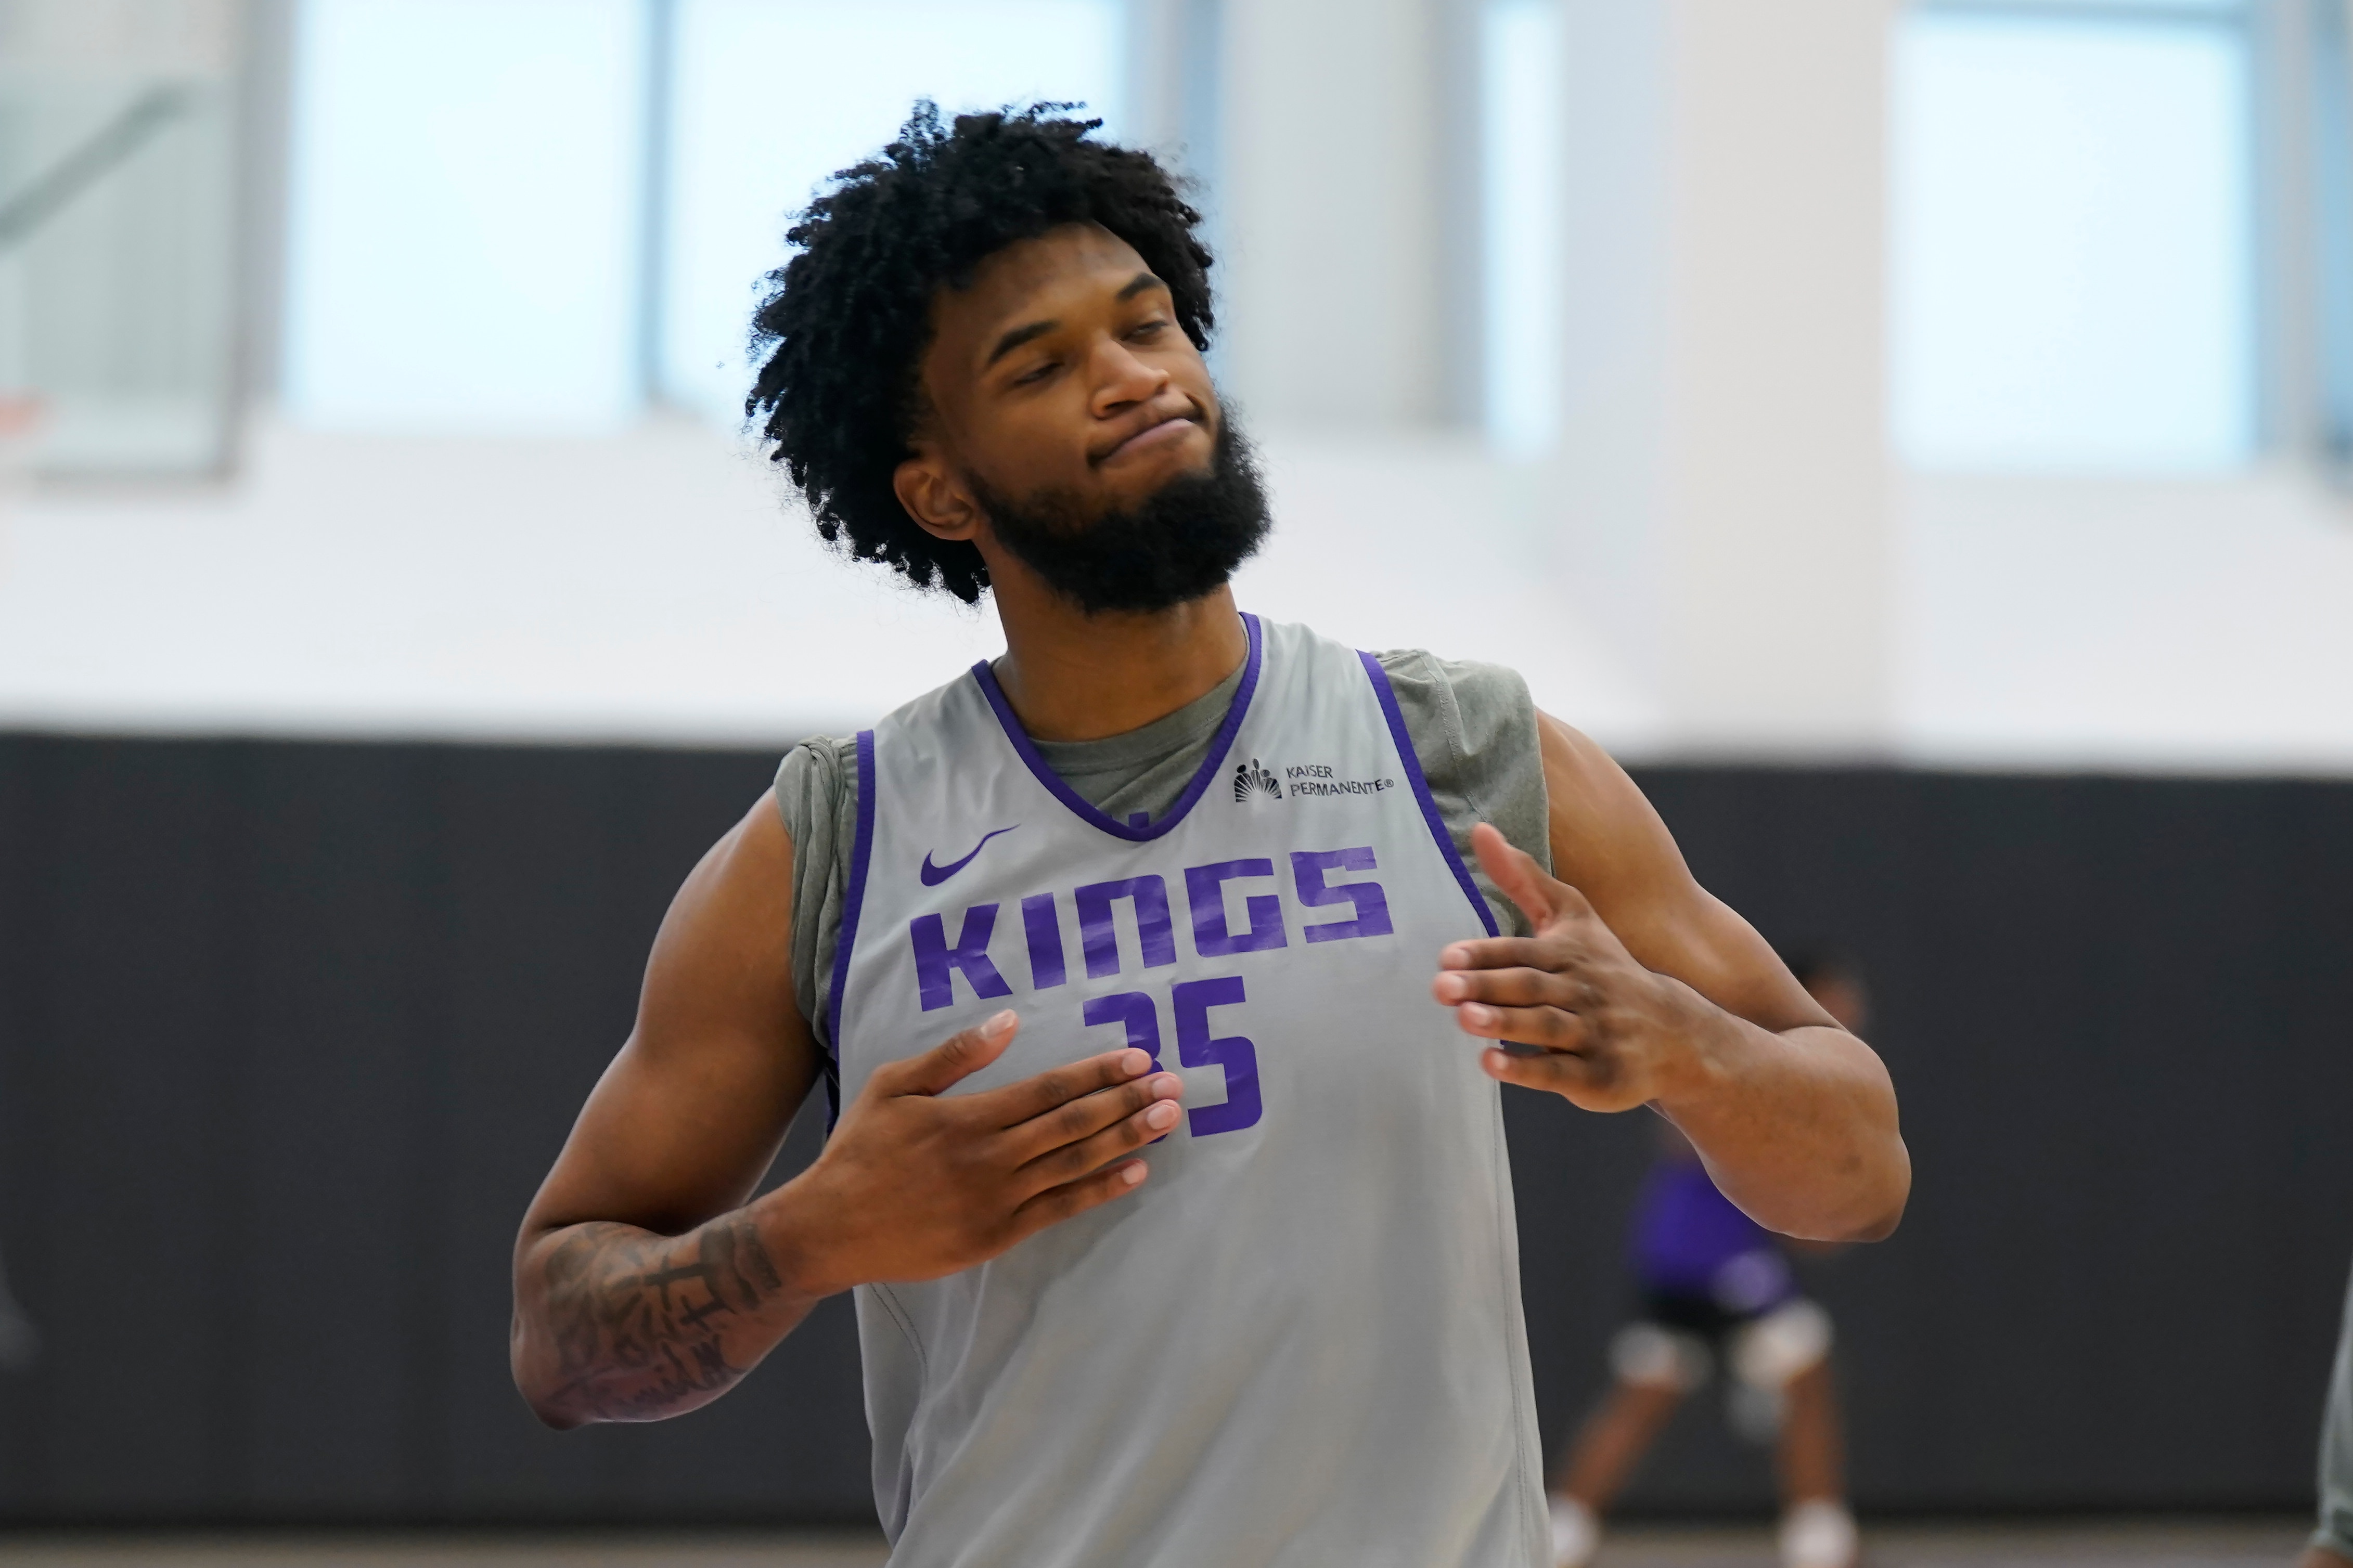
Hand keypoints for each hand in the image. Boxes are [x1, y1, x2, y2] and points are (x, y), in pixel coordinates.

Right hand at [778, 1010, 1181, 1291]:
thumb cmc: (860, 1151)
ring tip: (1167, 1119)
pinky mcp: (997, 1236)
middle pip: (1074, 1124)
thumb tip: (1008, 1019)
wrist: (829, 1230)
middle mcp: (990, 1159)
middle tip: (1173, 1087)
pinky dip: (1101, 1190)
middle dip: (1127, 1103)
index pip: (1050, 1089)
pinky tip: (1135, 1171)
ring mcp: (997, 1202)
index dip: (1098, 1073)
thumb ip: (955, 1055)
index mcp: (968, 1118)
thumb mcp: (894, 1086)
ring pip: (1076, 1165)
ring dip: (1127, 1139)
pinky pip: (1061, 1210)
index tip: (1138, 1060)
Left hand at [1429, 824, 1720, 1112]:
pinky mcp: (1600, 1075)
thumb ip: (1525, 879)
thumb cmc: (1608, 970)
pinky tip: (1491, 1065)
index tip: (1448, 957)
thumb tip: (1481, 830)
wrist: (1676, 1033)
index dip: (1485, 954)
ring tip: (1465, 1020)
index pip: (1522, 951)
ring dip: (1505, 1023)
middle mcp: (1582, 991)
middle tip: (1441, 988)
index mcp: (1570, 953)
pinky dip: (1527, 1069)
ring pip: (1545, 1027)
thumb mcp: (1574, 919)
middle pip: (1530, 986)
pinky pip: (1561, 1073)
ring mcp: (1593, 1034)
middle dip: (1486, 987)